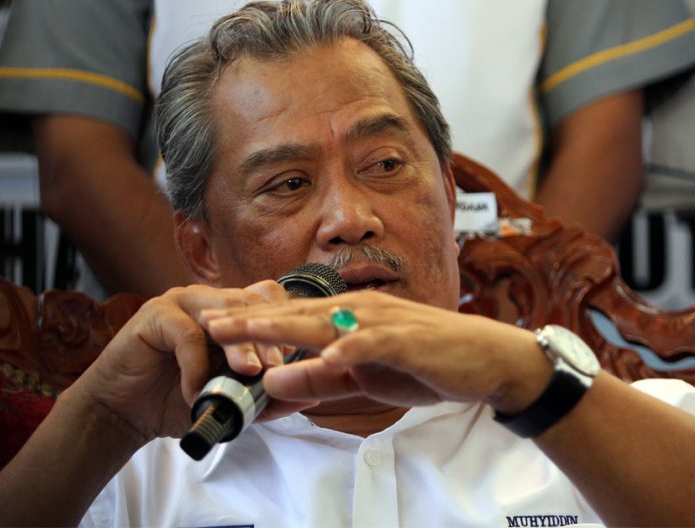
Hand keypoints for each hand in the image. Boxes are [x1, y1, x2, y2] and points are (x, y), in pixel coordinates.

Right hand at [67, 280, 314, 445]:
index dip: (284, 324)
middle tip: (274, 369)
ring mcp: (181, 302)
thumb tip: (310, 397)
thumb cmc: (177, 400)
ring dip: (238, 348)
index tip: (297, 358)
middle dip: (266, 338)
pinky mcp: (155, 314)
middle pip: (250, 303)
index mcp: (229, 312)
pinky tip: (197, 393)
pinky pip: (187, 335)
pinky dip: (197, 367)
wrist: (127, 412)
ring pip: (222, 314)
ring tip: (248, 374)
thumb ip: (264, 396)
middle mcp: (208, 300)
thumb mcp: (230, 400)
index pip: (268, 299)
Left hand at [202, 291, 544, 410]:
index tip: (214, 324)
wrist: (485, 361)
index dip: (251, 322)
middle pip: (296, 314)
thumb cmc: (424, 364)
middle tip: (208, 321)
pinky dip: (351, 348)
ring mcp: (384, 322)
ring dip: (286, 326)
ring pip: (326, 322)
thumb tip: (274, 383)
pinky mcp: (409, 340)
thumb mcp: (362, 378)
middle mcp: (360, 311)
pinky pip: (375, 343)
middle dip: (251, 319)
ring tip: (248, 331)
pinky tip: (328, 355)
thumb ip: (319, 378)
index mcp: (348, 317)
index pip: (291, 318)